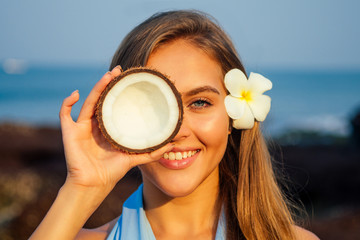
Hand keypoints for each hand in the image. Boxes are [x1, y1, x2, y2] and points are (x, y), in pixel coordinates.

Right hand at [59, 66, 172, 192]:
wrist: (93, 185)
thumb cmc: (111, 172)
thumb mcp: (132, 158)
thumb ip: (150, 152)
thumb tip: (170, 145)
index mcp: (107, 128)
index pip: (112, 105)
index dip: (119, 92)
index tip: (128, 79)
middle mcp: (94, 124)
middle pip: (101, 99)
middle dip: (108, 83)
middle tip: (118, 71)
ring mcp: (81, 126)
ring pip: (87, 101)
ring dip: (96, 87)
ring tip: (107, 76)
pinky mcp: (69, 131)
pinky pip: (64, 113)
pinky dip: (67, 102)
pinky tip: (76, 94)